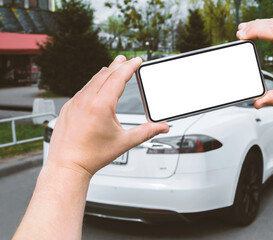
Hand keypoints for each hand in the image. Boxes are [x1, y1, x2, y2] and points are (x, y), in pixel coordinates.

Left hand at [45, 56, 168, 176]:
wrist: (67, 165)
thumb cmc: (92, 156)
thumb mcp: (124, 142)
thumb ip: (147, 132)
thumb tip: (162, 127)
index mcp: (101, 105)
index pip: (118, 78)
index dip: (130, 67)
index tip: (136, 60)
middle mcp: (86, 100)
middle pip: (105, 74)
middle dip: (118, 65)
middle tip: (127, 60)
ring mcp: (74, 103)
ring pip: (92, 80)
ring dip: (105, 72)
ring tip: (113, 68)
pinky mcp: (68, 108)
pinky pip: (83, 89)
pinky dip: (94, 83)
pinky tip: (97, 86)